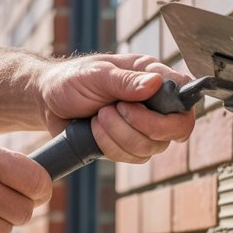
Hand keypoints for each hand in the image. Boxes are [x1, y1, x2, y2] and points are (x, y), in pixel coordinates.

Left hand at [38, 53, 195, 162]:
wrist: (47, 100)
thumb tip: (155, 84)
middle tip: (114, 109)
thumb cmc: (72, 80)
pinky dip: (110, 146)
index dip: (178, 110)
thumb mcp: (96, 74)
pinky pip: (133, 158)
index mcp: (152, 76)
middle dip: (141, 125)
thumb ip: (125, 81)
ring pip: (151, 147)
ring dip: (119, 134)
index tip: (146, 109)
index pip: (185, 96)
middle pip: (174, 130)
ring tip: (98, 116)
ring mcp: (143, 128)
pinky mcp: (128, 146)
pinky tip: (94, 131)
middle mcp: (154, 103)